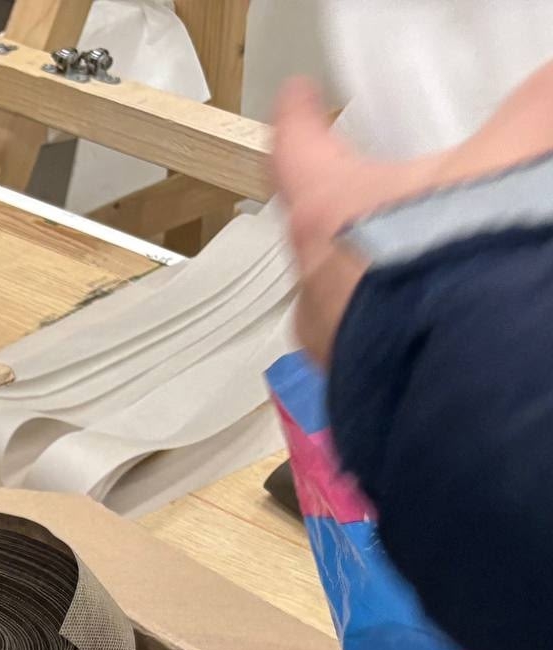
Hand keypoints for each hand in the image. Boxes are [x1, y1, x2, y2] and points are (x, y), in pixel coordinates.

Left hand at [274, 67, 552, 362]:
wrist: (471, 369)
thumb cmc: (466, 259)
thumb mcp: (508, 162)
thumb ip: (527, 114)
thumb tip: (545, 89)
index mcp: (327, 211)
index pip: (296, 148)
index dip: (301, 118)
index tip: (298, 99)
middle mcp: (310, 280)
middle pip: (314, 230)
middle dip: (346, 210)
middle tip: (370, 191)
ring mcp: (326, 341)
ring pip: (337, 294)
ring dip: (369, 275)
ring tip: (410, 263)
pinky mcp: (352, 385)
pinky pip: (365, 344)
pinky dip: (389, 323)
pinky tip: (427, 317)